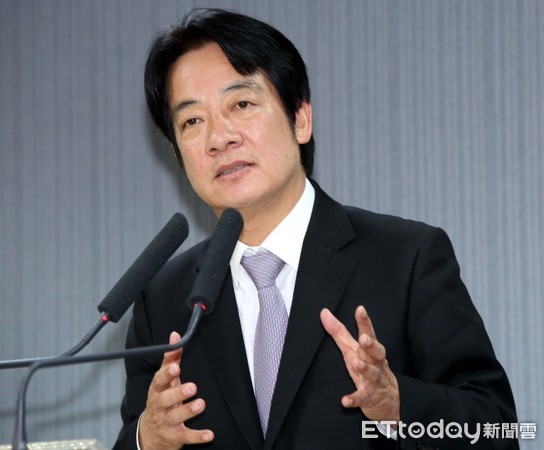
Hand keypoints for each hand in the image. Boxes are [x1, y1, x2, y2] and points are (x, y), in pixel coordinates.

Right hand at [139, 331, 213, 449]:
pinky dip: (198, 436)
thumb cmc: (161, 401)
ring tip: (201, 404)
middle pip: (165, 400)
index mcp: (157, 391)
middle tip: (192, 387)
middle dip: (177, 393)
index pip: (159, 381)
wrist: (150, 435)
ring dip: (188, 411)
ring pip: (175, 418)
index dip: (166, 374)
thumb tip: (175, 335)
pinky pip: (187, 437)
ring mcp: (166, 423)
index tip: (176, 368)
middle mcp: (159, 407)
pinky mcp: (176, 437)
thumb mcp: (164, 381)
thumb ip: (171, 359)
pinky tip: (210, 434)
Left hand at [320, 306, 399, 423]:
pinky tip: (345, 401)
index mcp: (370, 350)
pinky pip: (362, 398)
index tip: (360, 309)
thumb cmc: (367, 367)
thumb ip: (339, 331)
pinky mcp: (369, 397)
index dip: (364, 322)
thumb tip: (324, 312)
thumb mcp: (352, 349)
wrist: (387, 400)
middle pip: (376, 352)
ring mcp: (374, 380)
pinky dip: (354, 399)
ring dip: (365, 368)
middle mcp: (375, 363)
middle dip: (371, 344)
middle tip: (363, 338)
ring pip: (372, 373)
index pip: (369, 333)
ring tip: (356, 363)